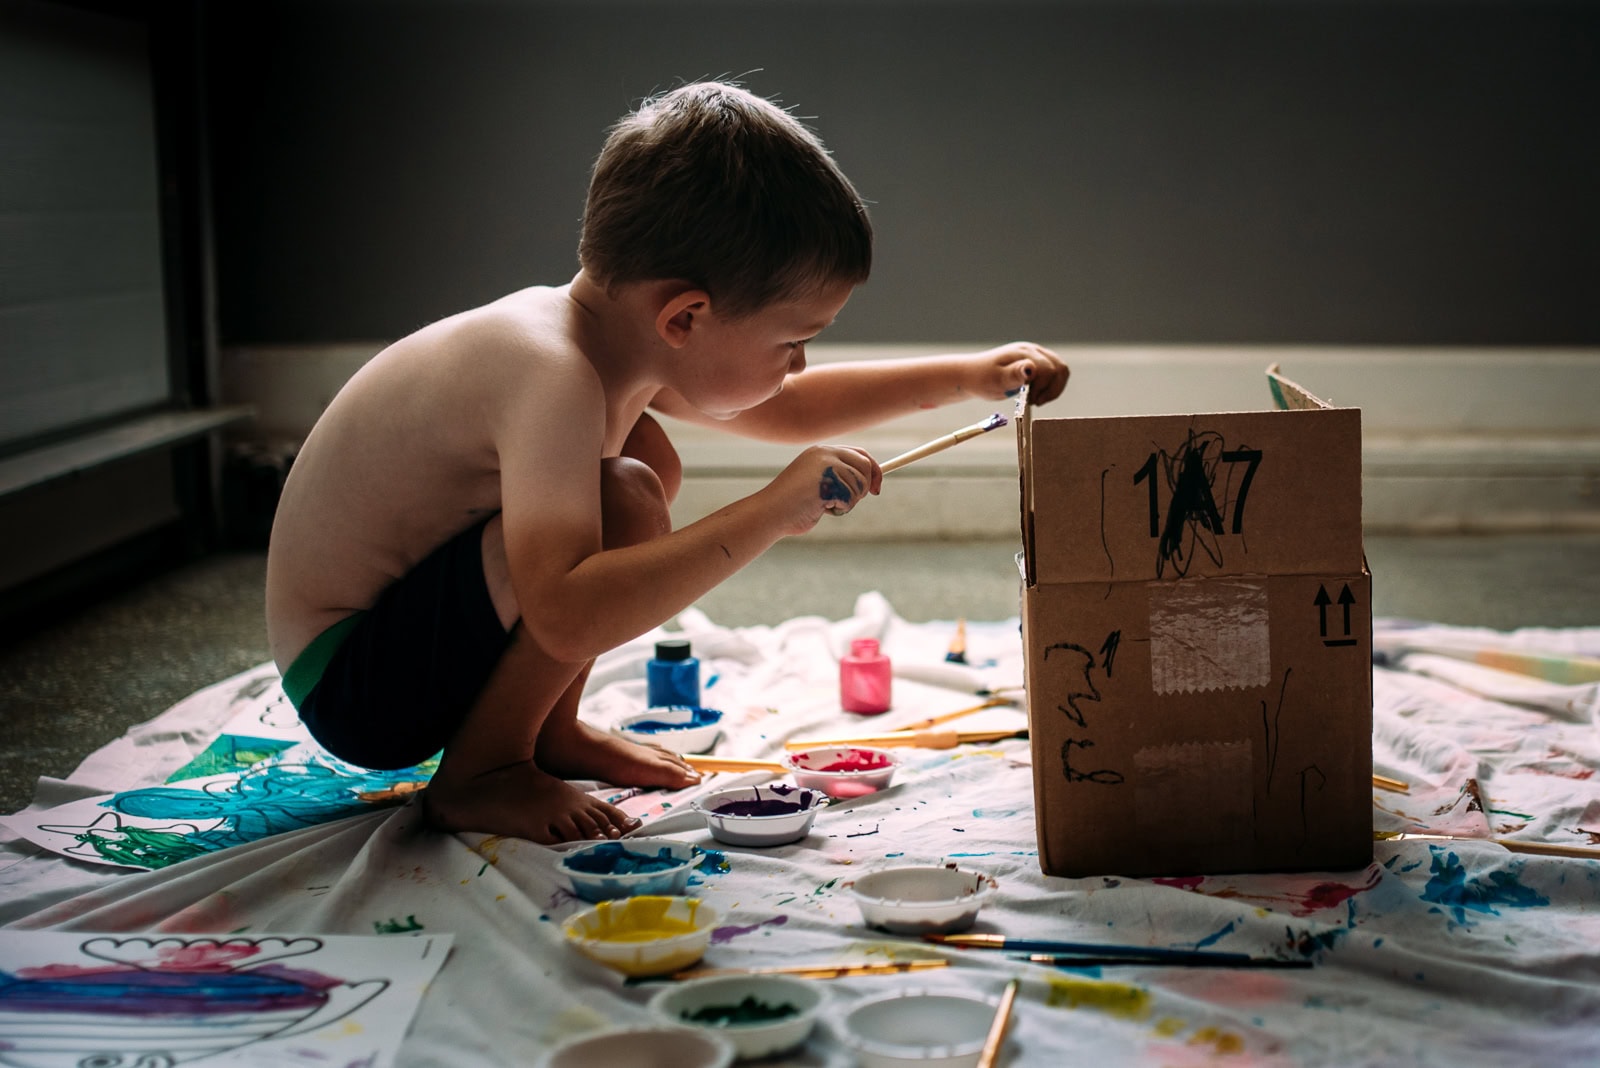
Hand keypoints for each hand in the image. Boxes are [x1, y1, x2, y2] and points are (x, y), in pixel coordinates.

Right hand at [764, 444, 880, 535]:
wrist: (771, 513)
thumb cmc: (793, 505)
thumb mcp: (816, 485)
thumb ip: (836, 478)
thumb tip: (869, 484)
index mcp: (821, 451)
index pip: (859, 454)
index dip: (873, 470)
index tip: (876, 488)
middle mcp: (825, 453)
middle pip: (865, 466)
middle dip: (863, 488)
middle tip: (849, 502)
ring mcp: (826, 465)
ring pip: (859, 484)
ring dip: (848, 501)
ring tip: (825, 506)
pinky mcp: (828, 479)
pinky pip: (850, 497)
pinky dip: (840, 508)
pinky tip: (821, 509)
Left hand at [964, 342, 1069, 405]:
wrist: (972, 375)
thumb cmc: (981, 378)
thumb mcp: (995, 379)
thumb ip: (1014, 374)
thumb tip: (1031, 369)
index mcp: (1023, 353)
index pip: (1048, 369)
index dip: (1042, 388)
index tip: (1029, 400)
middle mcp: (1033, 351)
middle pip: (1059, 368)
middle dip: (1051, 389)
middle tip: (1033, 402)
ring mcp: (1036, 356)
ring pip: (1061, 371)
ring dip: (1053, 389)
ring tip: (1036, 400)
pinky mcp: (1037, 364)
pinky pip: (1055, 374)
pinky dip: (1050, 387)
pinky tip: (1037, 396)